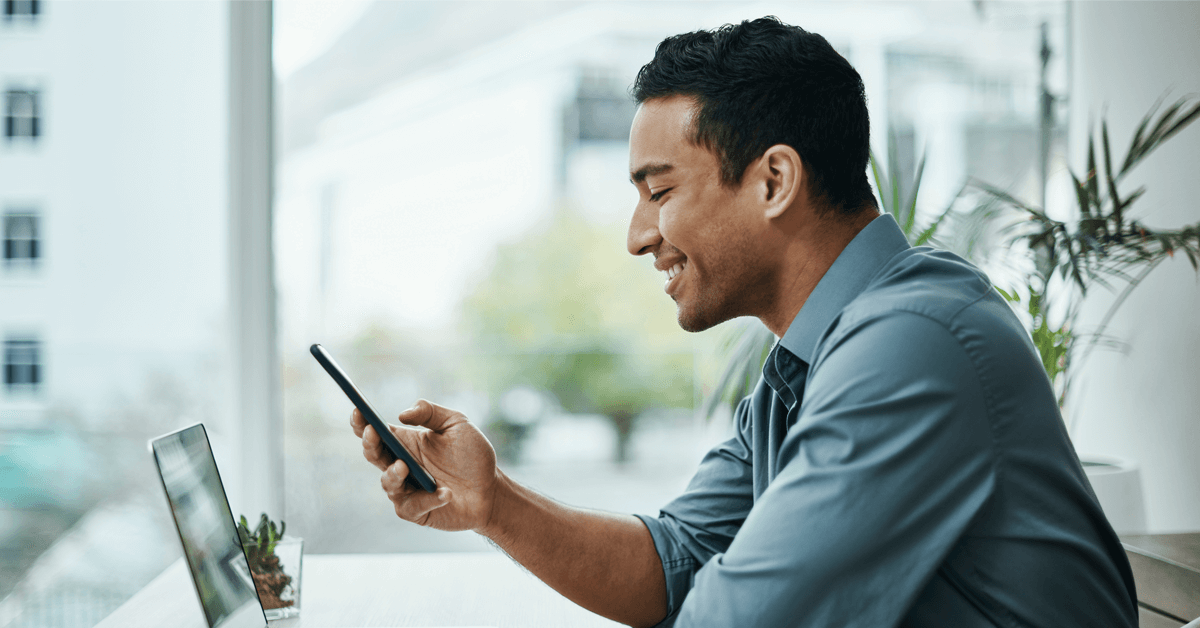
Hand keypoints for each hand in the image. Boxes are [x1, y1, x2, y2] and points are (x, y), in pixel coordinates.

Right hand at [351, 399, 499, 532]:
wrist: (492, 489)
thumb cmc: (472, 455)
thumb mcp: (456, 424)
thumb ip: (430, 413)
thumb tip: (402, 414)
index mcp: (405, 443)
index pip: (375, 431)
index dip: (362, 422)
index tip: (358, 410)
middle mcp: (400, 465)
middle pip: (374, 455)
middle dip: (370, 444)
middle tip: (374, 434)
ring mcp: (407, 490)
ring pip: (387, 483)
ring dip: (393, 474)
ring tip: (404, 466)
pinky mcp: (417, 511)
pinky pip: (412, 506)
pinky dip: (427, 499)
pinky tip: (445, 492)